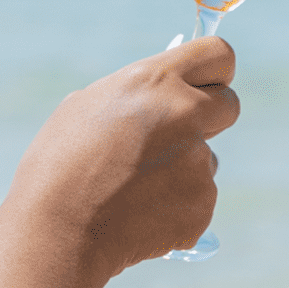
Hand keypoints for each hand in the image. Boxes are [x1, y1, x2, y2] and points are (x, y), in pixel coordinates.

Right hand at [7, 36, 238, 271]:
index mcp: (155, 81)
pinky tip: (140, 215)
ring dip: (183, 169)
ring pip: (207, 159)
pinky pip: (198, 198)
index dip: (218, 70)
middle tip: (179, 136)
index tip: (212, 83)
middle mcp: (186, 114)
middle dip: (212, 118)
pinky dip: (177, 207)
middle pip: (230, 106)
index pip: (219, 54)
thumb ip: (137, 95)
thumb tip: (162, 95)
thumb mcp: (88, 107)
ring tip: (134, 189)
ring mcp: (199, 160)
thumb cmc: (59, 167)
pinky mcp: (204, 202)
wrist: (58, 233)